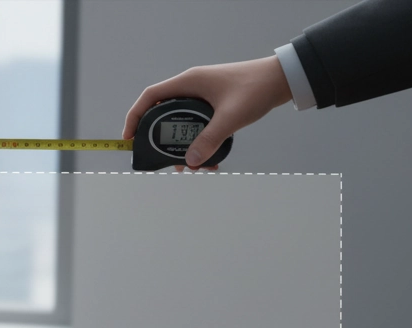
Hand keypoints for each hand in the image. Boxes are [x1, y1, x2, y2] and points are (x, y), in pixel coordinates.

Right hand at [123, 56, 292, 168]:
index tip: (129, 137)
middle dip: (158, 137)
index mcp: (189, 82)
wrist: (282, 78)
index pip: (150, 97)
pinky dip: (196, 140)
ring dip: (180, 143)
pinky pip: (195, 123)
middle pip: (161, 112)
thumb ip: (209, 140)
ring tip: (186, 164)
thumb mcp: (231, 117)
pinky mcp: (213, 103)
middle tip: (157, 156)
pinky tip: (206, 157)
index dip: (134, 117)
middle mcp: (192, 87)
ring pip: (179, 121)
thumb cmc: (257, 88)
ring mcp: (202, 95)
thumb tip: (191, 161)